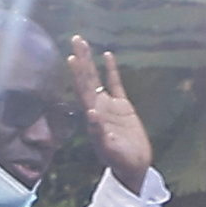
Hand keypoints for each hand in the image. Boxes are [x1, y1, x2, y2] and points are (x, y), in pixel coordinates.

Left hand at [70, 37, 153, 187]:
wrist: (133, 167)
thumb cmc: (120, 161)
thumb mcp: (110, 149)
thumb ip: (100, 133)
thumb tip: (91, 114)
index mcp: (93, 116)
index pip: (82, 90)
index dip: (77, 74)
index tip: (72, 57)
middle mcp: (97, 108)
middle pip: (87, 79)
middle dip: (81, 59)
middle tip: (76, 39)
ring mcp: (109, 106)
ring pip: (98, 79)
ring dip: (91, 62)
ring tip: (84, 43)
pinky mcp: (123, 107)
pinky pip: (116, 84)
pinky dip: (111, 71)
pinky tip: (107, 56)